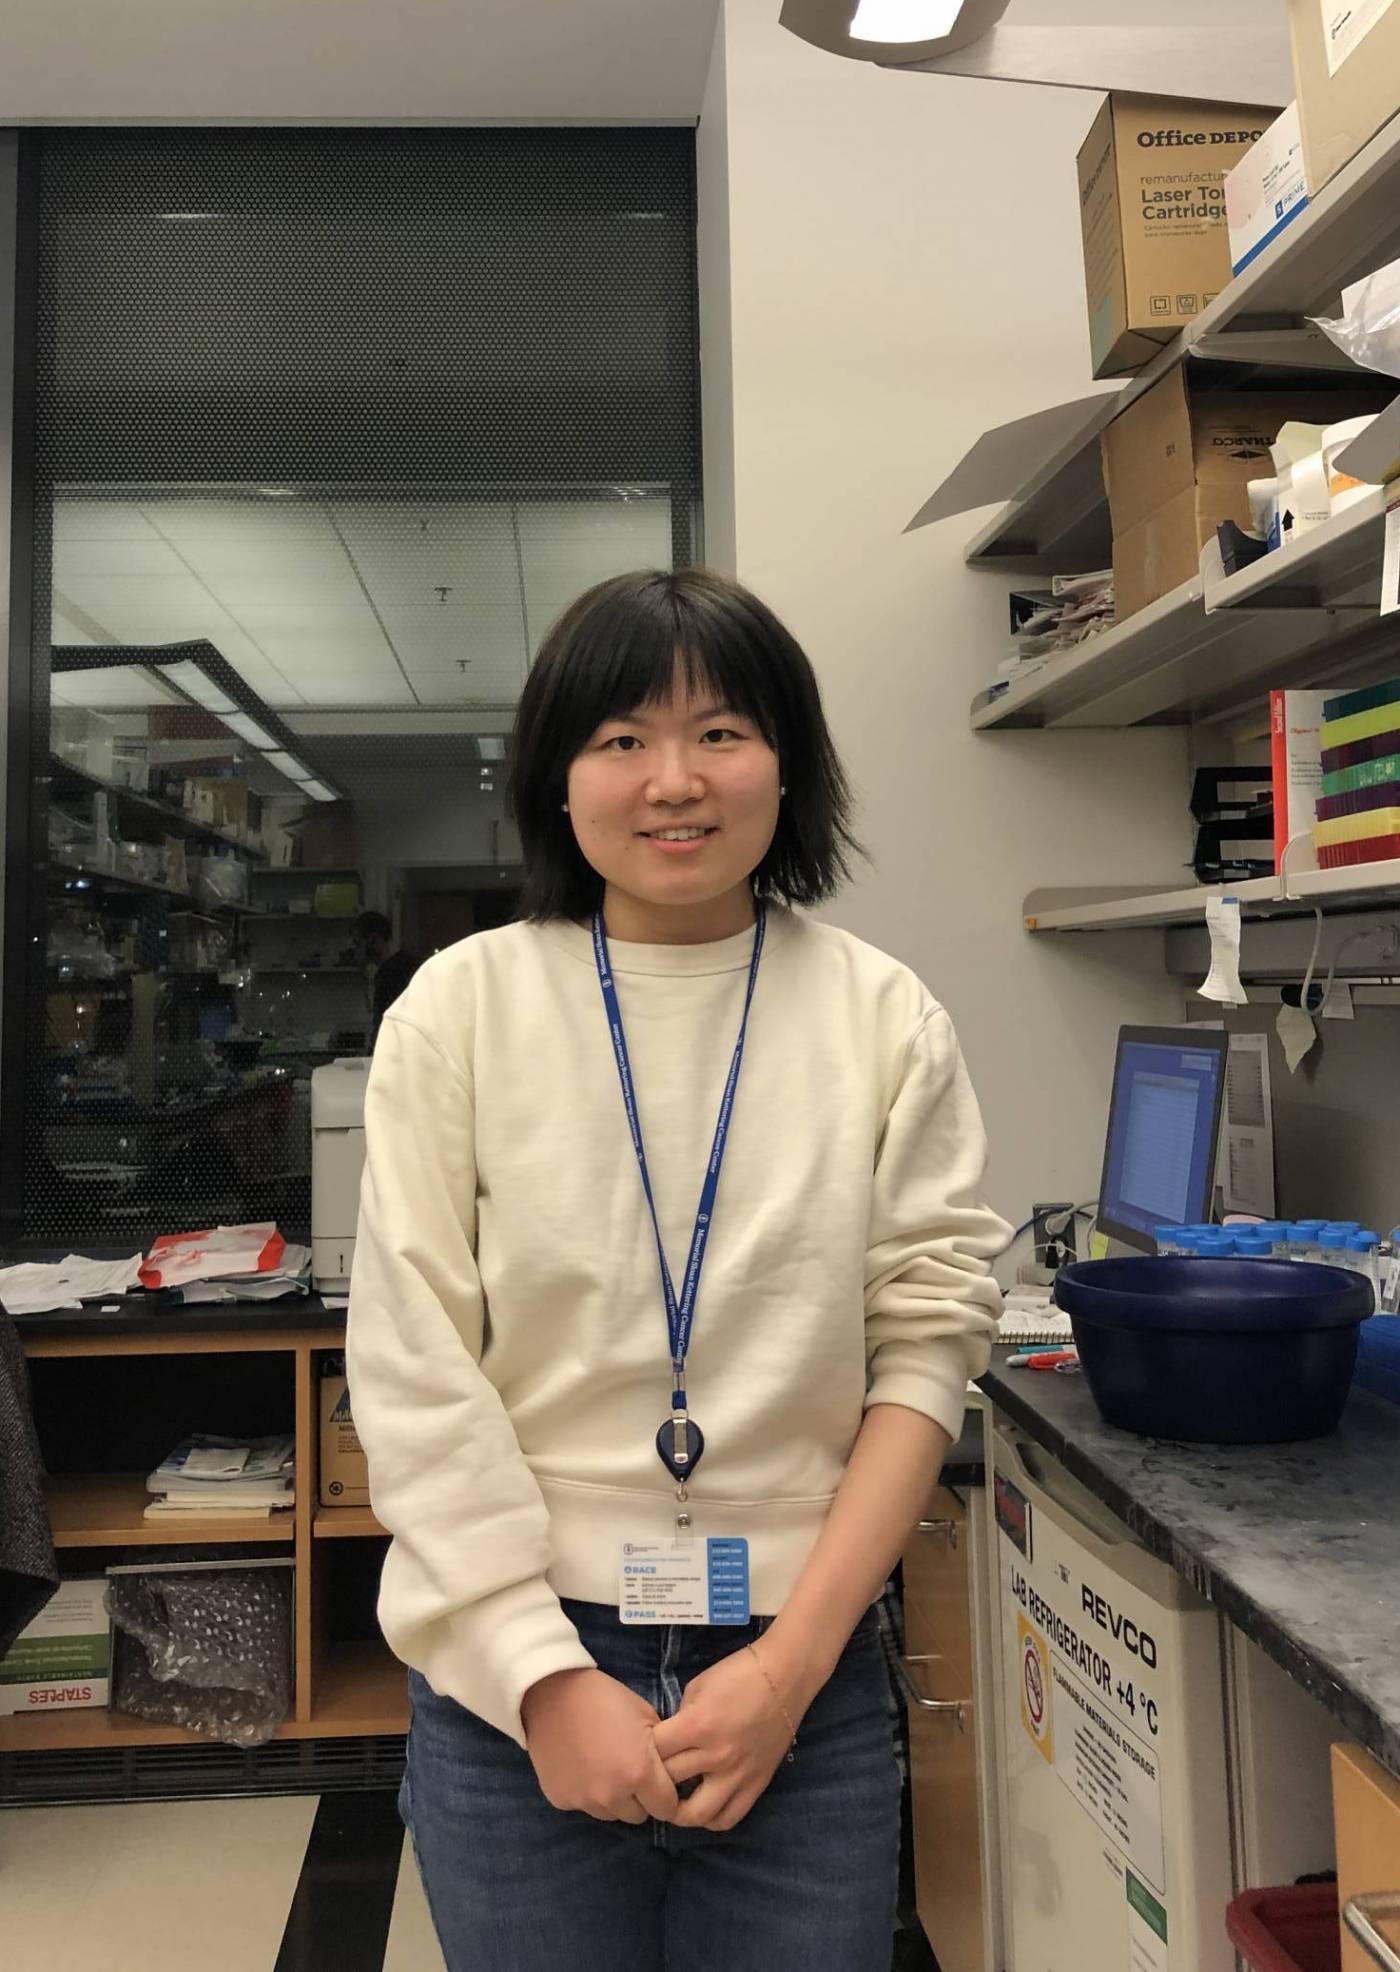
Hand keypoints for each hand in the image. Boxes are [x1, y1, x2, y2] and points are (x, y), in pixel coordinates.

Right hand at [521, 1668, 678, 1825]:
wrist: (554, 1694)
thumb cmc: (605, 1699)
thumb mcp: (645, 1715)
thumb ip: (661, 1750)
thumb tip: (670, 1769)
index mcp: (640, 1774)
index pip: (667, 1808)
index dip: (667, 1795)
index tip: (661, 1783)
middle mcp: (613, 1796)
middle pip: (639, 1815)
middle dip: (641, 1798)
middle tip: (631, 1771)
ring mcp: (584, 1801)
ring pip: (611, 1813)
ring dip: (614, 1798)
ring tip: (605, 1767)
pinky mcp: (562, 1800)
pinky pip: (585, 1805)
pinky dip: (587, 1792)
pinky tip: (582, 1766)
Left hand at [650, 1639, 805, 1831]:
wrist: (785, 1676)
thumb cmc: (738, 1674)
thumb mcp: (697, 1687)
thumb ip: (680, 1718)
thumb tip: (668, 1743)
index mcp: (698, 1725)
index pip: (655, 1751)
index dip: (642, 1749)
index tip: (639, 1748)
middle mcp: (717, 1755)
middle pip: (669, 1783)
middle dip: (653, 1779)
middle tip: (648, 1777)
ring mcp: (739, 1774)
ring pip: (697, 1814)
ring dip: (678, 1811)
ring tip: (671, 1801)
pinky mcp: (757, 1785)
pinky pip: (729, 1818)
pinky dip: (710, 1819)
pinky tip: (701, 1807)